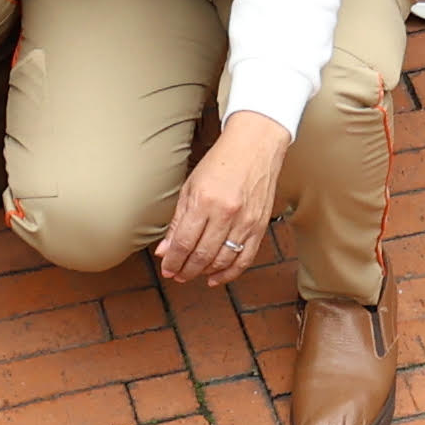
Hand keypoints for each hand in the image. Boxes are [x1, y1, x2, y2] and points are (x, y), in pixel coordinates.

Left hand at [152, 114, 292, 285]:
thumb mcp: (191, 186)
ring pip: (222, 260)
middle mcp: (226, 213)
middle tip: (177, 274)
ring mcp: (245, 221)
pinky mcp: (260, 226)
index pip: (183, 242)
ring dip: (204, 272)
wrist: (255, 146)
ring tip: (193, 273)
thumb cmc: (221, 162)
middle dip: (186, 270)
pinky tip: (216, 277)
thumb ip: (178, 221)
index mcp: (204, 201)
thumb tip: (164, 250)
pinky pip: (245, 259)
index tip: (167, 268)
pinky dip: (229, 273)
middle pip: (202, 255)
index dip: (173, 261)